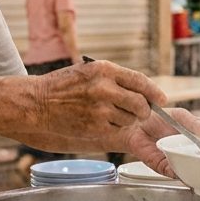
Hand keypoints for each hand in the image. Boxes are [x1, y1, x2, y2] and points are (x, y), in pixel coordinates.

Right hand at [33, 60, 163, 132]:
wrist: (38, 102)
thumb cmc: (63, 86)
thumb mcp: (89, 72)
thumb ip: (114, 78)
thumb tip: (141, 89)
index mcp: (104, 70)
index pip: (139, 80)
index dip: (154, 92)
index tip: (162, 99)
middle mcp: (104, 88)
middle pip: (140, 103)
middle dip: (144, 110)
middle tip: (140, 113)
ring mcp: (100, 109)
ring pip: (130, 119)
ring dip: (126, 120)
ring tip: (110, 115)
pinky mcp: (95, 126)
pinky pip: (117, 130)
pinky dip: (114, 129)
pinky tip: (100, 123)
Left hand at [124, 107, 199, 176]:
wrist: (135, 123)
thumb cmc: (158, 117)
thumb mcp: (180, 115)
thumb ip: (196, 123)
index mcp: (195, 139)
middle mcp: (187, 152)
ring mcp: (176, 161)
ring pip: (189, 170)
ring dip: (195, 171)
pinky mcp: (163, 167)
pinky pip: (173, 173)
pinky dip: (179, 174)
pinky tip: (185, 173)